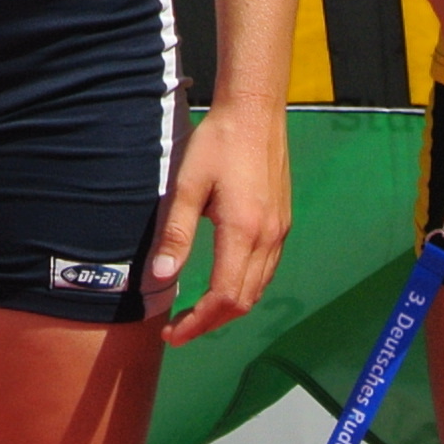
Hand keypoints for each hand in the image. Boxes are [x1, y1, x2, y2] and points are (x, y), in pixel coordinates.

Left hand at [151, 100, 290, 345]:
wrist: (255, 110)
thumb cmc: (218, 142)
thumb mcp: (187, 185)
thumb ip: (176, 233)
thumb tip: (161, 277)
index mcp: (244, 232)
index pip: (225, 298)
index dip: (199, 323)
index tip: (173, 333)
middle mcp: (268, 238)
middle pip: (245, 301)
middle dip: (212, 322)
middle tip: (179, 328)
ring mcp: (280, 231)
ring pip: (258, 288)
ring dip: (229, 308)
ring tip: (197, 311)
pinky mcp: (282, 222)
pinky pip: (266, 270)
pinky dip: (244, 287)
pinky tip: (222, 281)